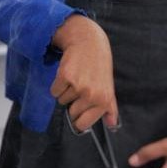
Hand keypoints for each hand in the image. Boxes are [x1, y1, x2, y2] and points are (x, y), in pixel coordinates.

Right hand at [50, 14, 117, 131]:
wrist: (89, 42)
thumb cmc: (99, 66)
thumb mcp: (109, 87)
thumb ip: (110, 108)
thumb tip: (112, 124)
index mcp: (103, 100)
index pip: (83, 123)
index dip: (78, 121)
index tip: (77, 117)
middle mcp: (91, 95)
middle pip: (71, 113)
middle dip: (72, 103)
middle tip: (79, 89)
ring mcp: (78, 86)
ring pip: (62, 100)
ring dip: (65, 92)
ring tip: (75, 78)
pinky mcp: (65, 77)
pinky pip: (54, 91)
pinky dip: (57, 84)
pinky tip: (67, 74)